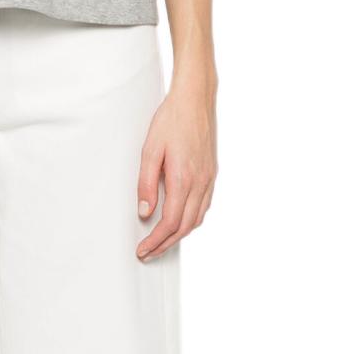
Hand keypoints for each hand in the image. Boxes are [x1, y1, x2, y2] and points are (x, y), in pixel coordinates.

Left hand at [136, 78, 216, 259]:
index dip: (155, 241)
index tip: (142, 249)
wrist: (195, 100)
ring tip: (161, 242)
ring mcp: (208, 179)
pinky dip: (190, 220)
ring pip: (196, 219)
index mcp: (183, 179)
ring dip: (178, 235)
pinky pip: (203, 207)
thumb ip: (146, 184)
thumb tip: (144, 211)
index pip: (170, 222)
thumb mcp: (150, 151)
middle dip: (165, 244)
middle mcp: (200, 183)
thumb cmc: (171, 120)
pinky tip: (179, 220)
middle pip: (184, 227)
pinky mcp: (211, 174)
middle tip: (148, 253)